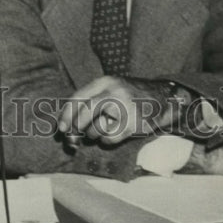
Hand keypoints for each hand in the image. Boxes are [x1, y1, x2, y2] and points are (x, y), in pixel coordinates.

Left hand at [56, 76, 178, 146]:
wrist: (160, 99)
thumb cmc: (129, 96)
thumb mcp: (110, 89)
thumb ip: (90, 101)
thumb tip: (68, 125)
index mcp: (106, 82)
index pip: (79, 97)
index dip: (67, 114)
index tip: (61, 128)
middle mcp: (115, 92)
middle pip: (86, 111)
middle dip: (77, 126)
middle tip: (75, 135)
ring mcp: (125, 108)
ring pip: (97, 128)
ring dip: (93, 135)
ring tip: (102, 130)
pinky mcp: (133, 124)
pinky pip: (109, 138)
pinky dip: (106, 140)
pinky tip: (112, 134)